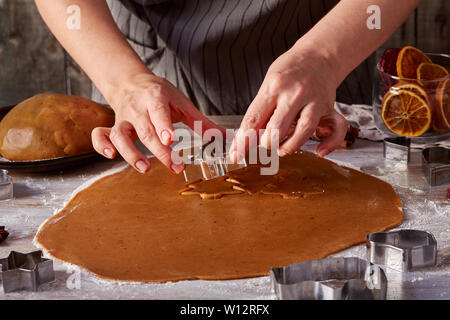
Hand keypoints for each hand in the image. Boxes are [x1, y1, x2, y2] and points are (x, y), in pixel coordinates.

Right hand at [92, 73, 224, 173]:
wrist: (131, 82)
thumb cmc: (160, 94)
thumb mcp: (182, 103)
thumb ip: (201, 122)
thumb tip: (225, 137)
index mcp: (155, 97)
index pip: (158, 111)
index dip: (163, 124)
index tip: (170, 139)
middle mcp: (137, 108)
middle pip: (145, 131)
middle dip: (159, 151)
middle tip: (174, 166)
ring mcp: (123, 118)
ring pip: (120, 136)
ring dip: (130, 153)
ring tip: (145, 169)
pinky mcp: (113, 126)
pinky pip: (100, 135)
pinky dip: (101, 145)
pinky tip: (111, 157)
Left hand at [230, 47, 347, 160]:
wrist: (319, 55)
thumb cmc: (290, 71)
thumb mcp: (268, 84)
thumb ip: (260, 110)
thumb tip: (248, 139)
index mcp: (274, 87)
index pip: (254, 119)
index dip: (243, 142)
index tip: (236, 156)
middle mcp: (295, 94)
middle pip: (277, 129)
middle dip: (267, 143)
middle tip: (265, 143)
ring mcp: (314, 101)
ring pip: (303, 131)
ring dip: (289, 147)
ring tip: (282, 149)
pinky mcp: (329, 107)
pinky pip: (336, 129)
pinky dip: (329, 144)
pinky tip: (319, 150)